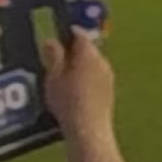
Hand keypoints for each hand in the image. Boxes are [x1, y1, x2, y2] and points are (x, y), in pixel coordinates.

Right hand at [41, 28, 124, 161]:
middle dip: (72, 49)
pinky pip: (95, 75)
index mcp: (89, 55)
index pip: (80, 35)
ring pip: (92, 62)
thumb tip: (52, 41)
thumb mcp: (53, 77)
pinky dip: (84, 76)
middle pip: (87, 49)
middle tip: (54, 54)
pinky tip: (72, 87)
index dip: (67, 32)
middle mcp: (102, 62)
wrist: (89, 129)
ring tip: (60, 73)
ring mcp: (108, 76)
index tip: (57, 32)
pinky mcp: (108, 90)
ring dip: (78, 64)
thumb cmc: (67, 101)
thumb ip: (54, 57)